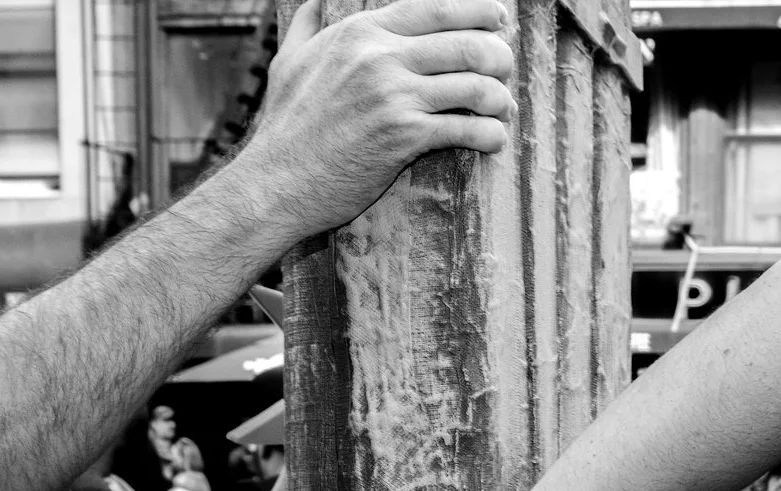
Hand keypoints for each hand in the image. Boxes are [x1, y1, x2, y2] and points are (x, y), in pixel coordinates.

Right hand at [231, 0, 516, 239]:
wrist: (275, 183)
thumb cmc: (284, 127)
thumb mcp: (288, 62)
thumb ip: (305, 27)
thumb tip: (310, 3)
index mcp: (360, 32)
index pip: (435, 6)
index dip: (477, 10)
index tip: (498, 18)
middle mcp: (380, 57)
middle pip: (466, 43)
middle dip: (498, 55)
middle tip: (505, 69)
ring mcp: (393, 96)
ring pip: (475, 85)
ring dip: (500, 98)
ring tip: (502, 109)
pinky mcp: (403, 137)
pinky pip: (467, 129)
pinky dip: (490, 135)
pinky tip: (493, 141)